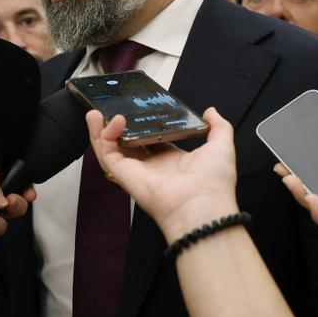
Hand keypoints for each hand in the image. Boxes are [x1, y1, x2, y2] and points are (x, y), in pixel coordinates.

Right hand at [87, 108, 239, 240]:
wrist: (202, 206)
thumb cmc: (213, 182)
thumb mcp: (221, 145)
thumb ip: (218, 126)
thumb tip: (211, 112)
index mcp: (172, 161)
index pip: (150, 140)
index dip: (141, 126)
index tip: (136, 111)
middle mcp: (151, 167)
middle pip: (126, 144)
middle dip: (116, 128)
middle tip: (111, 110)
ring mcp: (136, 171)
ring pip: (111, 149)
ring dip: (101, 130)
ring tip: (95, 112)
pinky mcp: (124, 175)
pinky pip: (107, 155)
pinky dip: (103, 137)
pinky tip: (109, 121)